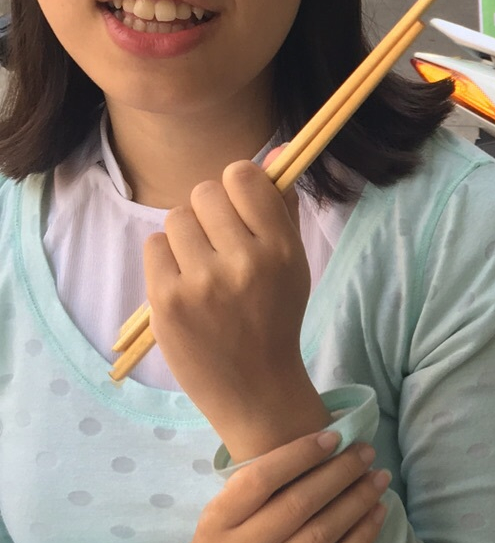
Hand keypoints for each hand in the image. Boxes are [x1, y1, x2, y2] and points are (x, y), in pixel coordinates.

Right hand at [102, 430, 389, 542]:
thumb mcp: (220, 514)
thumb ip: (258, 488)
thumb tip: (323, 448)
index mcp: (217, 522)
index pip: (261, 480)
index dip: (300, 454)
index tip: (333, 436)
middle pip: (299, 505)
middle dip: (340, 472)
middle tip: (366, 451)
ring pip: (321, 534)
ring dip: (357, 501)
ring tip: (378, 478)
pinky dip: (361, 537)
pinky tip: (378, 513)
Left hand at [144, 160, 328, 460]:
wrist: (255, 389)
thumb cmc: (274, 319)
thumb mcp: (293, 264)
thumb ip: (281, 209)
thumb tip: (274, 153)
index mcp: (280, 249)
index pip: (242, 176)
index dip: (236, 187)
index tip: (238, 210)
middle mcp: (244, 261)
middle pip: (204, 193)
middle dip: (208, 213)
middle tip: (217, 245)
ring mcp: (202, 281)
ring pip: (176, 218)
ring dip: (185, 237)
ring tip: (201, 269)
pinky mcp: (167, 299)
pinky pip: (153, 245)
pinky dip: (165, 260)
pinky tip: (184, 285)